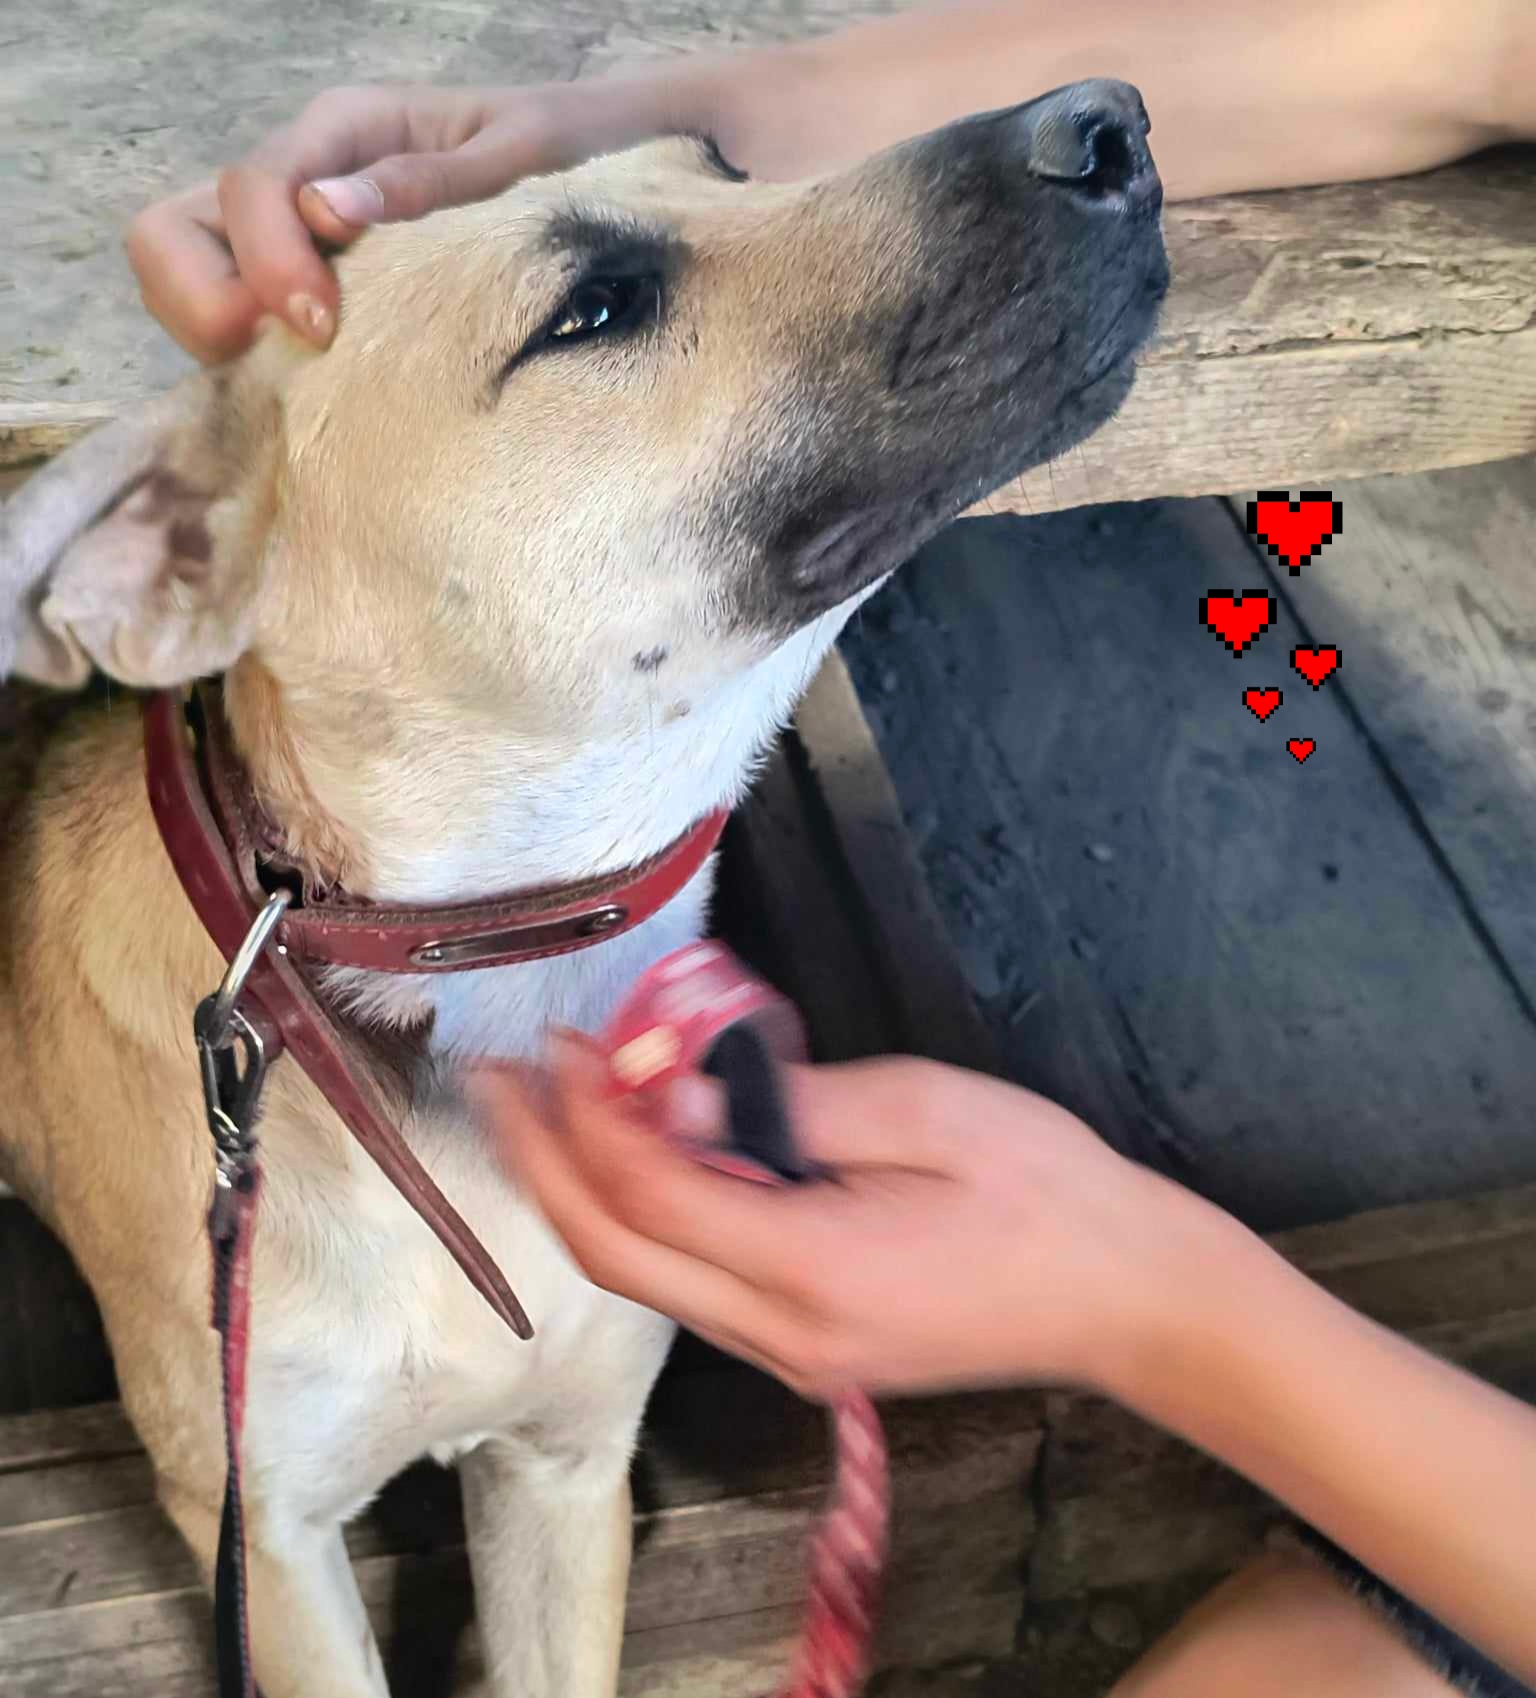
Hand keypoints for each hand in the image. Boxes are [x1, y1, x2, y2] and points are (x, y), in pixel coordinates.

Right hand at [124, 47, 826, 364]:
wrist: (653, 176)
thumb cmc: (594, 155)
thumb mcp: (527, 156)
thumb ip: (433, 179)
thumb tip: (328, 213)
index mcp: (352, 131)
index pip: (252, 187)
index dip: (265, 257)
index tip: (322, 325)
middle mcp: (317, 184)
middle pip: (181, 227)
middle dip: (205, 293)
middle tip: (291, 350)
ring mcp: (316, 250)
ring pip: (199, 276)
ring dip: (216, 328)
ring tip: (292, 377)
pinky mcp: (339, 306)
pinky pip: (257, 330)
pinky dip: (256, 362)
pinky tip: (315, 398)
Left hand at [473, 1035, 1225, 1400]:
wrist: (1127, 1297)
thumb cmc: (1043, 1187)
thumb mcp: (923, 1110)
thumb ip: (787, 1105)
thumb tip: (671, 1093)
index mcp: (808, 1268)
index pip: (646, 1194)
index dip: (584, 1115)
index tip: (559, 1042)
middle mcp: (779, 1333)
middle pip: (614, 1255)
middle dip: (543, 1162)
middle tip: (502, 1079)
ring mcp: (790, 1355)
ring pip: (644, 1278)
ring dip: (585, 1189)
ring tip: (552, 1105)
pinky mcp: (807, 1349)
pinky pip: (692, 1284)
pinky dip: (646, 1216)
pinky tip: (643, 1153)